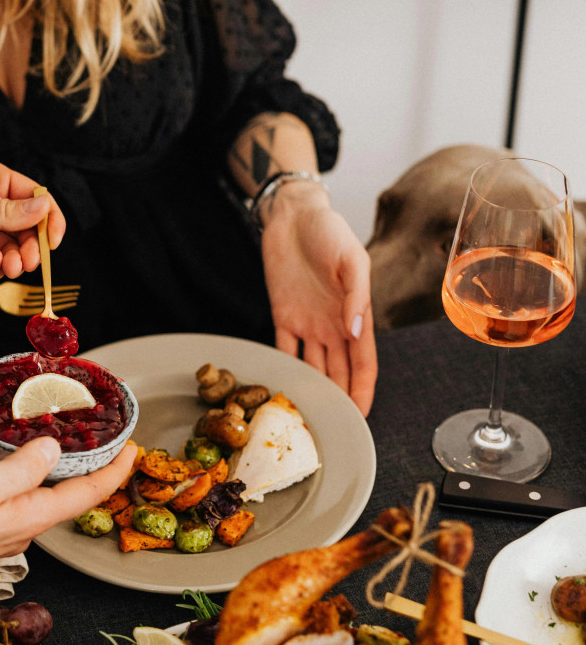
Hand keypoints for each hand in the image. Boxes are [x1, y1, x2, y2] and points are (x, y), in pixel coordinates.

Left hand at [0, 158, 65, 284]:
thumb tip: (44, 208)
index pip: (32, 198)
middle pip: (26, 230)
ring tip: (11, 264)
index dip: (48, 217)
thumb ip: (5, 210)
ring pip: (11, 252)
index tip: (54, 238)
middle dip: (33, 245)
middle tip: (31, 257)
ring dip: (17, 260)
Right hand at [0, 396, 136, 582]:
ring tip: (2, 403)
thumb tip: (51, 449)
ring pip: (9, 468)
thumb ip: (22, 467)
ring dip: (5, 435)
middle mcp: (15, 520)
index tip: (132, 448)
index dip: (113, 471)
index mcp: (28, 517)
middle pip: (51, 480)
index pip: (85, 494)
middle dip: (61, 447)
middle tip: (74, 419)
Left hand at [260, 184, 376, 415]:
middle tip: (336, 428)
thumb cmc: (330, 231)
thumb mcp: (352, 259)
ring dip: (314, 389)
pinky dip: (285, 367)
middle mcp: (333, 325)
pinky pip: (284, 347)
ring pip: (313, 366)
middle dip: (340, 400)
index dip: (363, 390)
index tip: (361, 416)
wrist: (293, 216)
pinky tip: (283, 387)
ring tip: (310, 415)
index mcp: (354, 315)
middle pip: (339, 372)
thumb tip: (356, 331)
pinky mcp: (282, 314)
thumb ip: (356, 296)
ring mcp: (307, 323)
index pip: (363, 363)